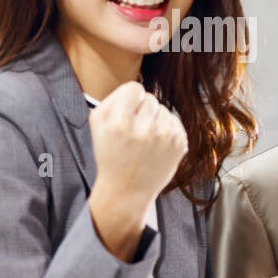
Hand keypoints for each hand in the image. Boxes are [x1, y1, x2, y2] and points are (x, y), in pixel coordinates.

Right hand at [86, 82, 188, 258]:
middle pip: (150, 98)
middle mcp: (145, 129)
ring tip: (145, 138)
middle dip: (142, 110)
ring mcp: (166, 137)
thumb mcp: (97, 125)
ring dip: (155, 119)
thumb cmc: (111, 155)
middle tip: (134, 129)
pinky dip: (167, 129)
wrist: (128, 189)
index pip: (134, 89)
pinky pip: (175, 121)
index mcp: (120, 123)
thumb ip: (113, 99)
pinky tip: (156, 143)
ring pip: (165, 109)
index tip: (126, 111)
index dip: (129, 98)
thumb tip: (135, 88)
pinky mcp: (180, 144)